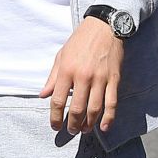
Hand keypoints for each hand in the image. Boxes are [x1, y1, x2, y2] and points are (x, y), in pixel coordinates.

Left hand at [39, 17, 123, 134]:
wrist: (105, 26)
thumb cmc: (80, 40)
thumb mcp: (61, 55)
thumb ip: (53, 77)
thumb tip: (43, 95)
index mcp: (67, 70)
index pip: (58, 100)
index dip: (55, 117)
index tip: (55, 126)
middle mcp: (83, 76)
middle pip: (76, 108)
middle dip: (72, 124)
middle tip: (71, 130)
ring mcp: (100, 79)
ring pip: (94, 109)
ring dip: (88, 123)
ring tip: (84, 129)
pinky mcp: (114, 79)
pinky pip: (112, 103)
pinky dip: (108, 117)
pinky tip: (104, 127)